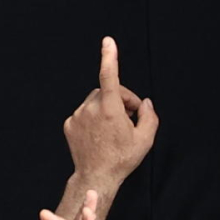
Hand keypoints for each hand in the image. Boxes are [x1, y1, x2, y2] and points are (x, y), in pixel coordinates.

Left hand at [63, 38, 157, 203]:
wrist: (96, 177)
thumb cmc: (122, 159)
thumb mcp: (145, 139)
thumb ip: (149, 116)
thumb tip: (144, 104)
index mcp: (110, 110)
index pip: (110, 77)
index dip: (109, 57)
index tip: (108, 42)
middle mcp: (91, 109)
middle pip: (108, 91)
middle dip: (120, 99)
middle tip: (129, 119)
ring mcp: (78, 116)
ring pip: (96, 100)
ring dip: (106, 108)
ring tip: (114, 129)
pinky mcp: (70, 124)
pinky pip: (85, 112)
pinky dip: (94, 117)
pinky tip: (100, 134)